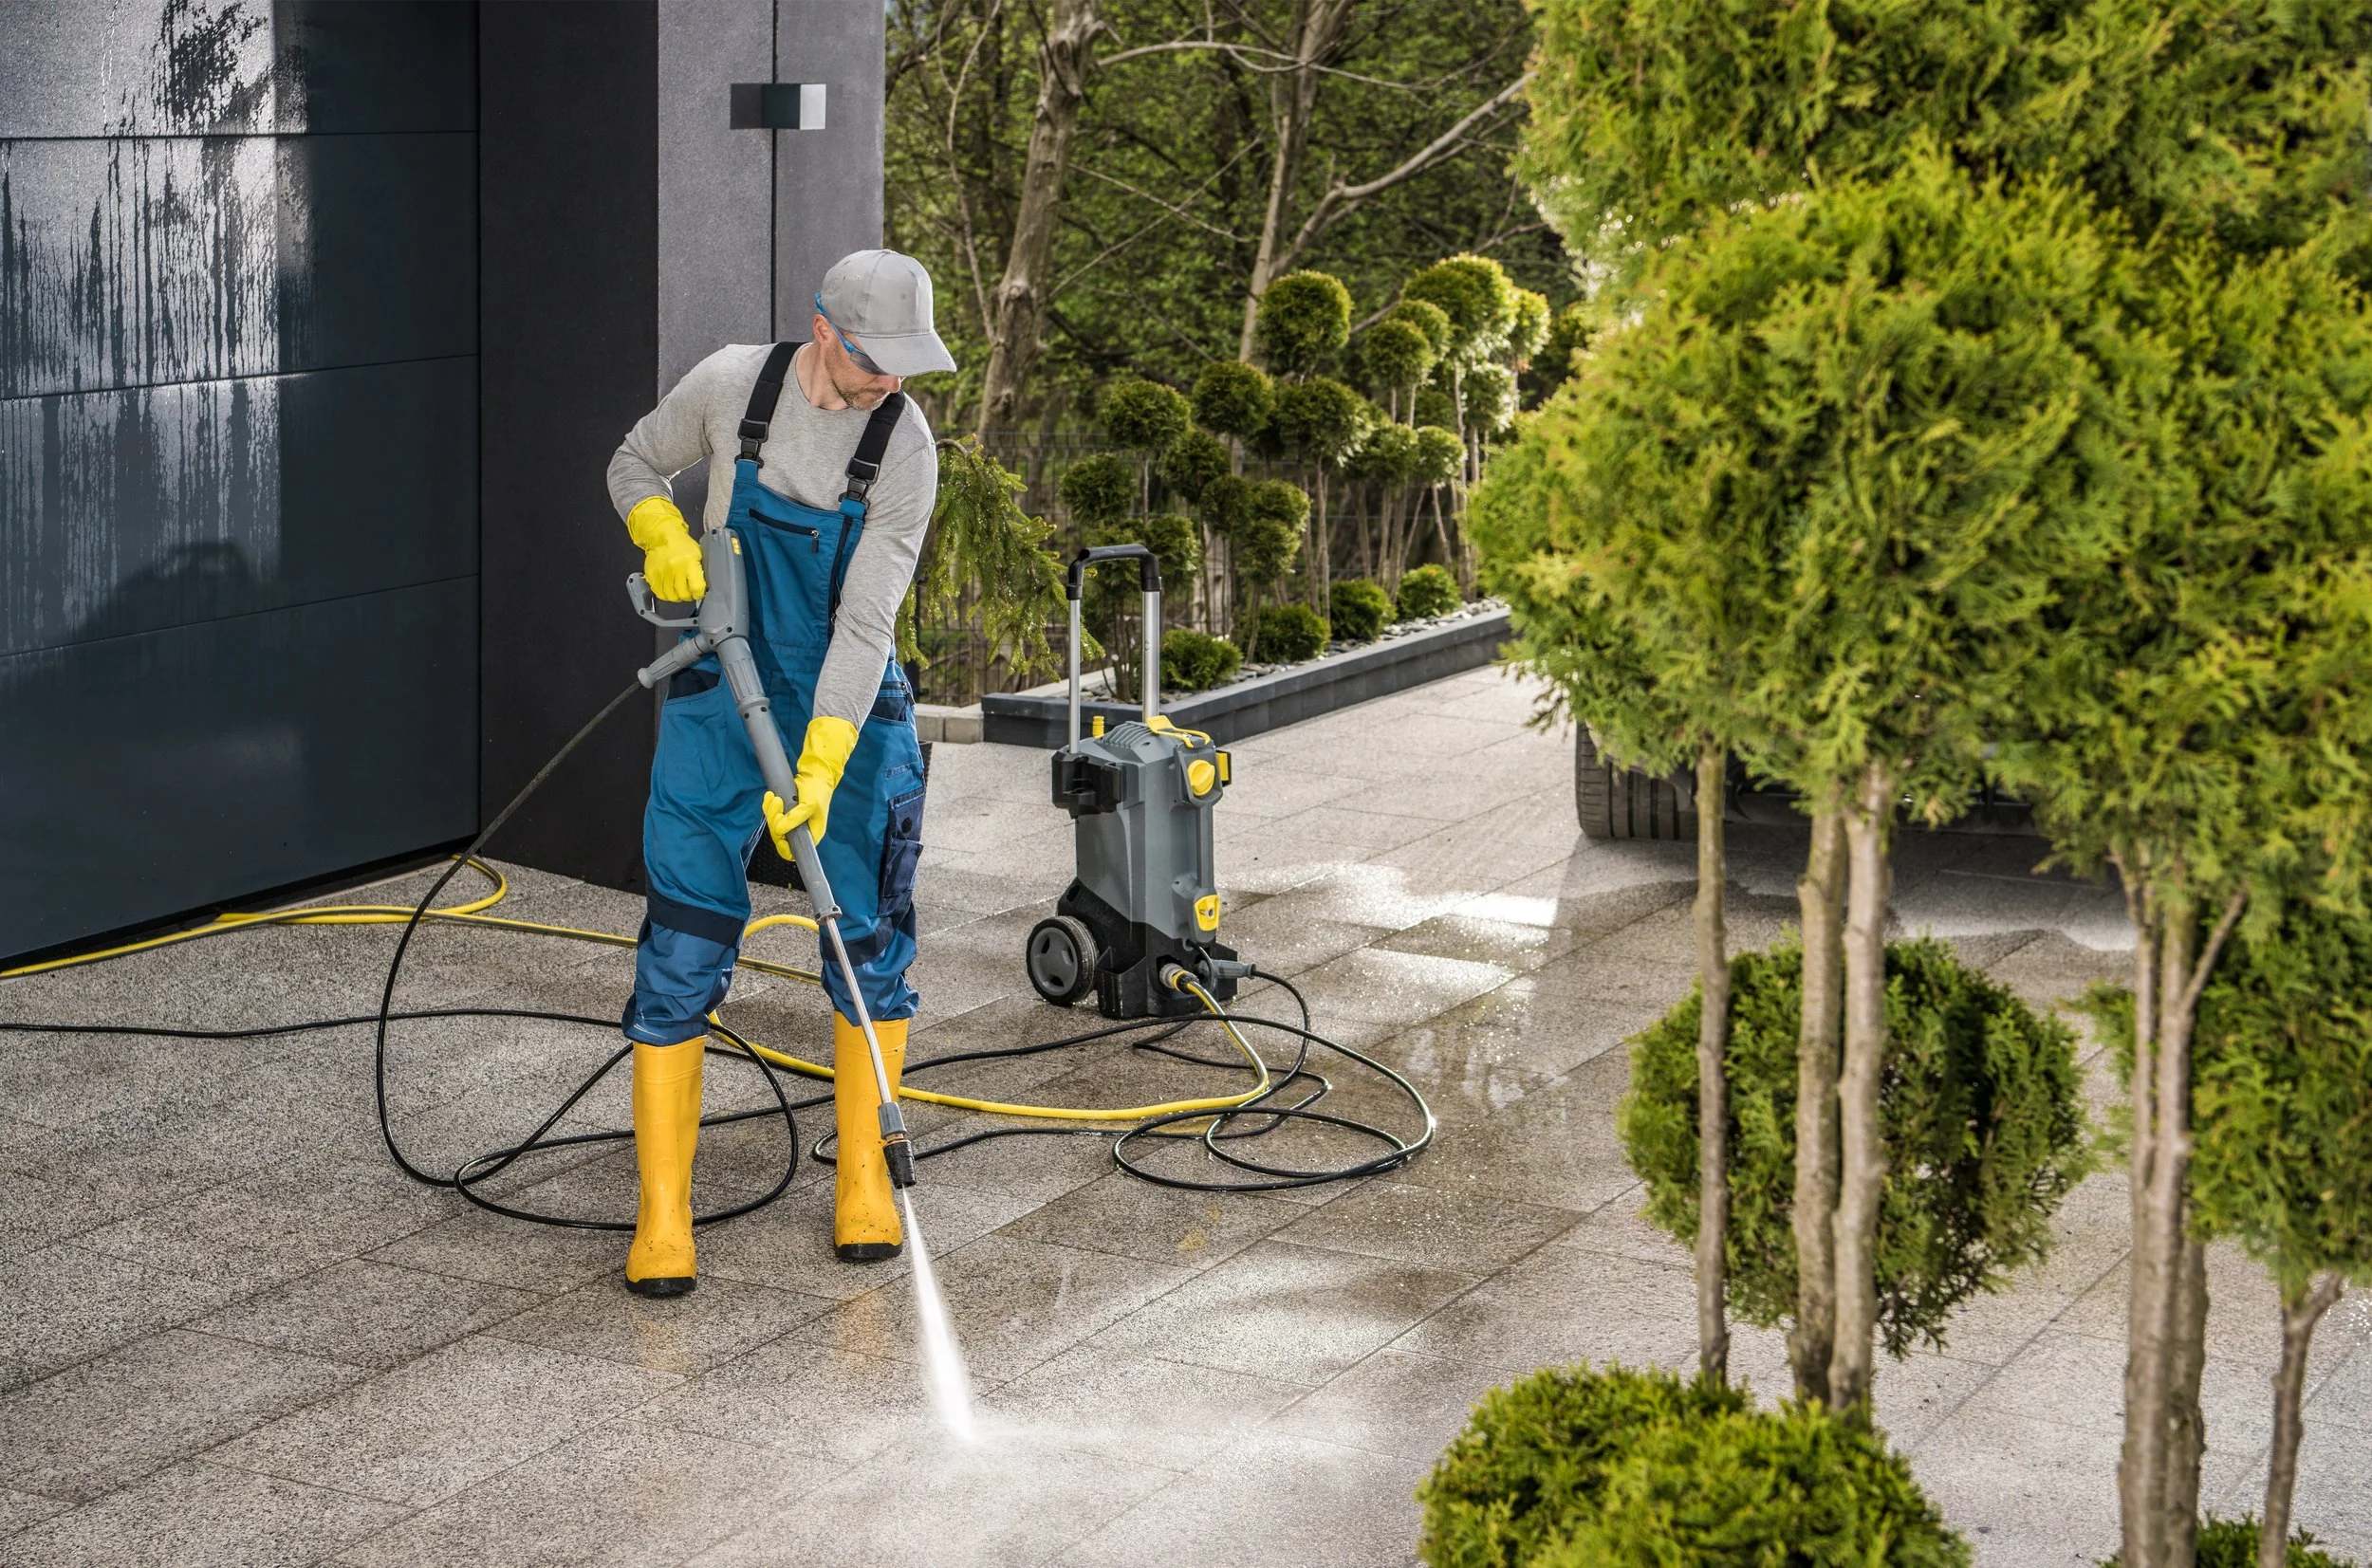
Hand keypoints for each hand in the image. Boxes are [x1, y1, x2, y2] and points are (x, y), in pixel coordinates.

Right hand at [626, 496, 704, 601]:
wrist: (663, 535)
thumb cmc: (682, 545)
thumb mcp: (698, 555)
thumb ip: (701, 572)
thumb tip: (705, 588)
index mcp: (689, 563)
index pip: (697, 589)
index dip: (699, 593)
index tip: (699, 592)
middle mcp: (675, 568)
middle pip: (683, 595)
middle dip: (689, 596)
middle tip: (689, 591)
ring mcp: (662, 572)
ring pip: (671, 596)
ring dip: (677, 596)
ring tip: (679, 590)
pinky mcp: (652, 575)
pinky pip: (659, 593)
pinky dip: (665, 594)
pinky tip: (669, 588)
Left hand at [764, 717, 859, 852]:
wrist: (815, 775)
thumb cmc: (817, 790)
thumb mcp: (809, 805)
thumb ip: (795, 818)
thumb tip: (778, 830)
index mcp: (811, 834)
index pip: (794, 852)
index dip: (784, 848)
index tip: (779, 834)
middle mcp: (800, 831)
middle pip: (780, 837)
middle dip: (775, 820)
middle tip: (777, 803)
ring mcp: (791, 823)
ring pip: (773, 825)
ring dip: (770, 811)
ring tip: (774, 797)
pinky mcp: (784, 813)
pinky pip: (770, 815)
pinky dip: (768, 805)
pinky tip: (770, 795)